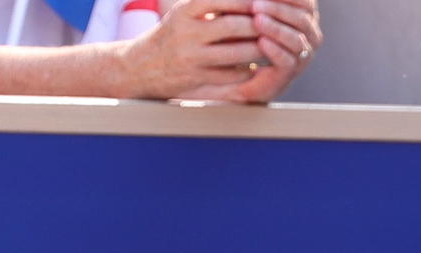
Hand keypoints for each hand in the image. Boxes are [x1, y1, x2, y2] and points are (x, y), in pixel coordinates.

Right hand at [116, 0, 261, 96]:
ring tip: (273, 45)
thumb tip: (251, 1)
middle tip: (276, 25)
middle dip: (258, 26)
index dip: (247, 2)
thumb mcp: (187, 11)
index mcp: (186, 9)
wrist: (143, 65)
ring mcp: (193, 56)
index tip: (265, 4)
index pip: (222, 0)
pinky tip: (258, 65)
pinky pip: (233, 74)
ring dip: (259, 50)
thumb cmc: (176, 33)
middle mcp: (187, 31)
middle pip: (233, 26)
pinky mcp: (198, 77)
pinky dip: (249, 69)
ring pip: (237, 53)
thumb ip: (214, 4)